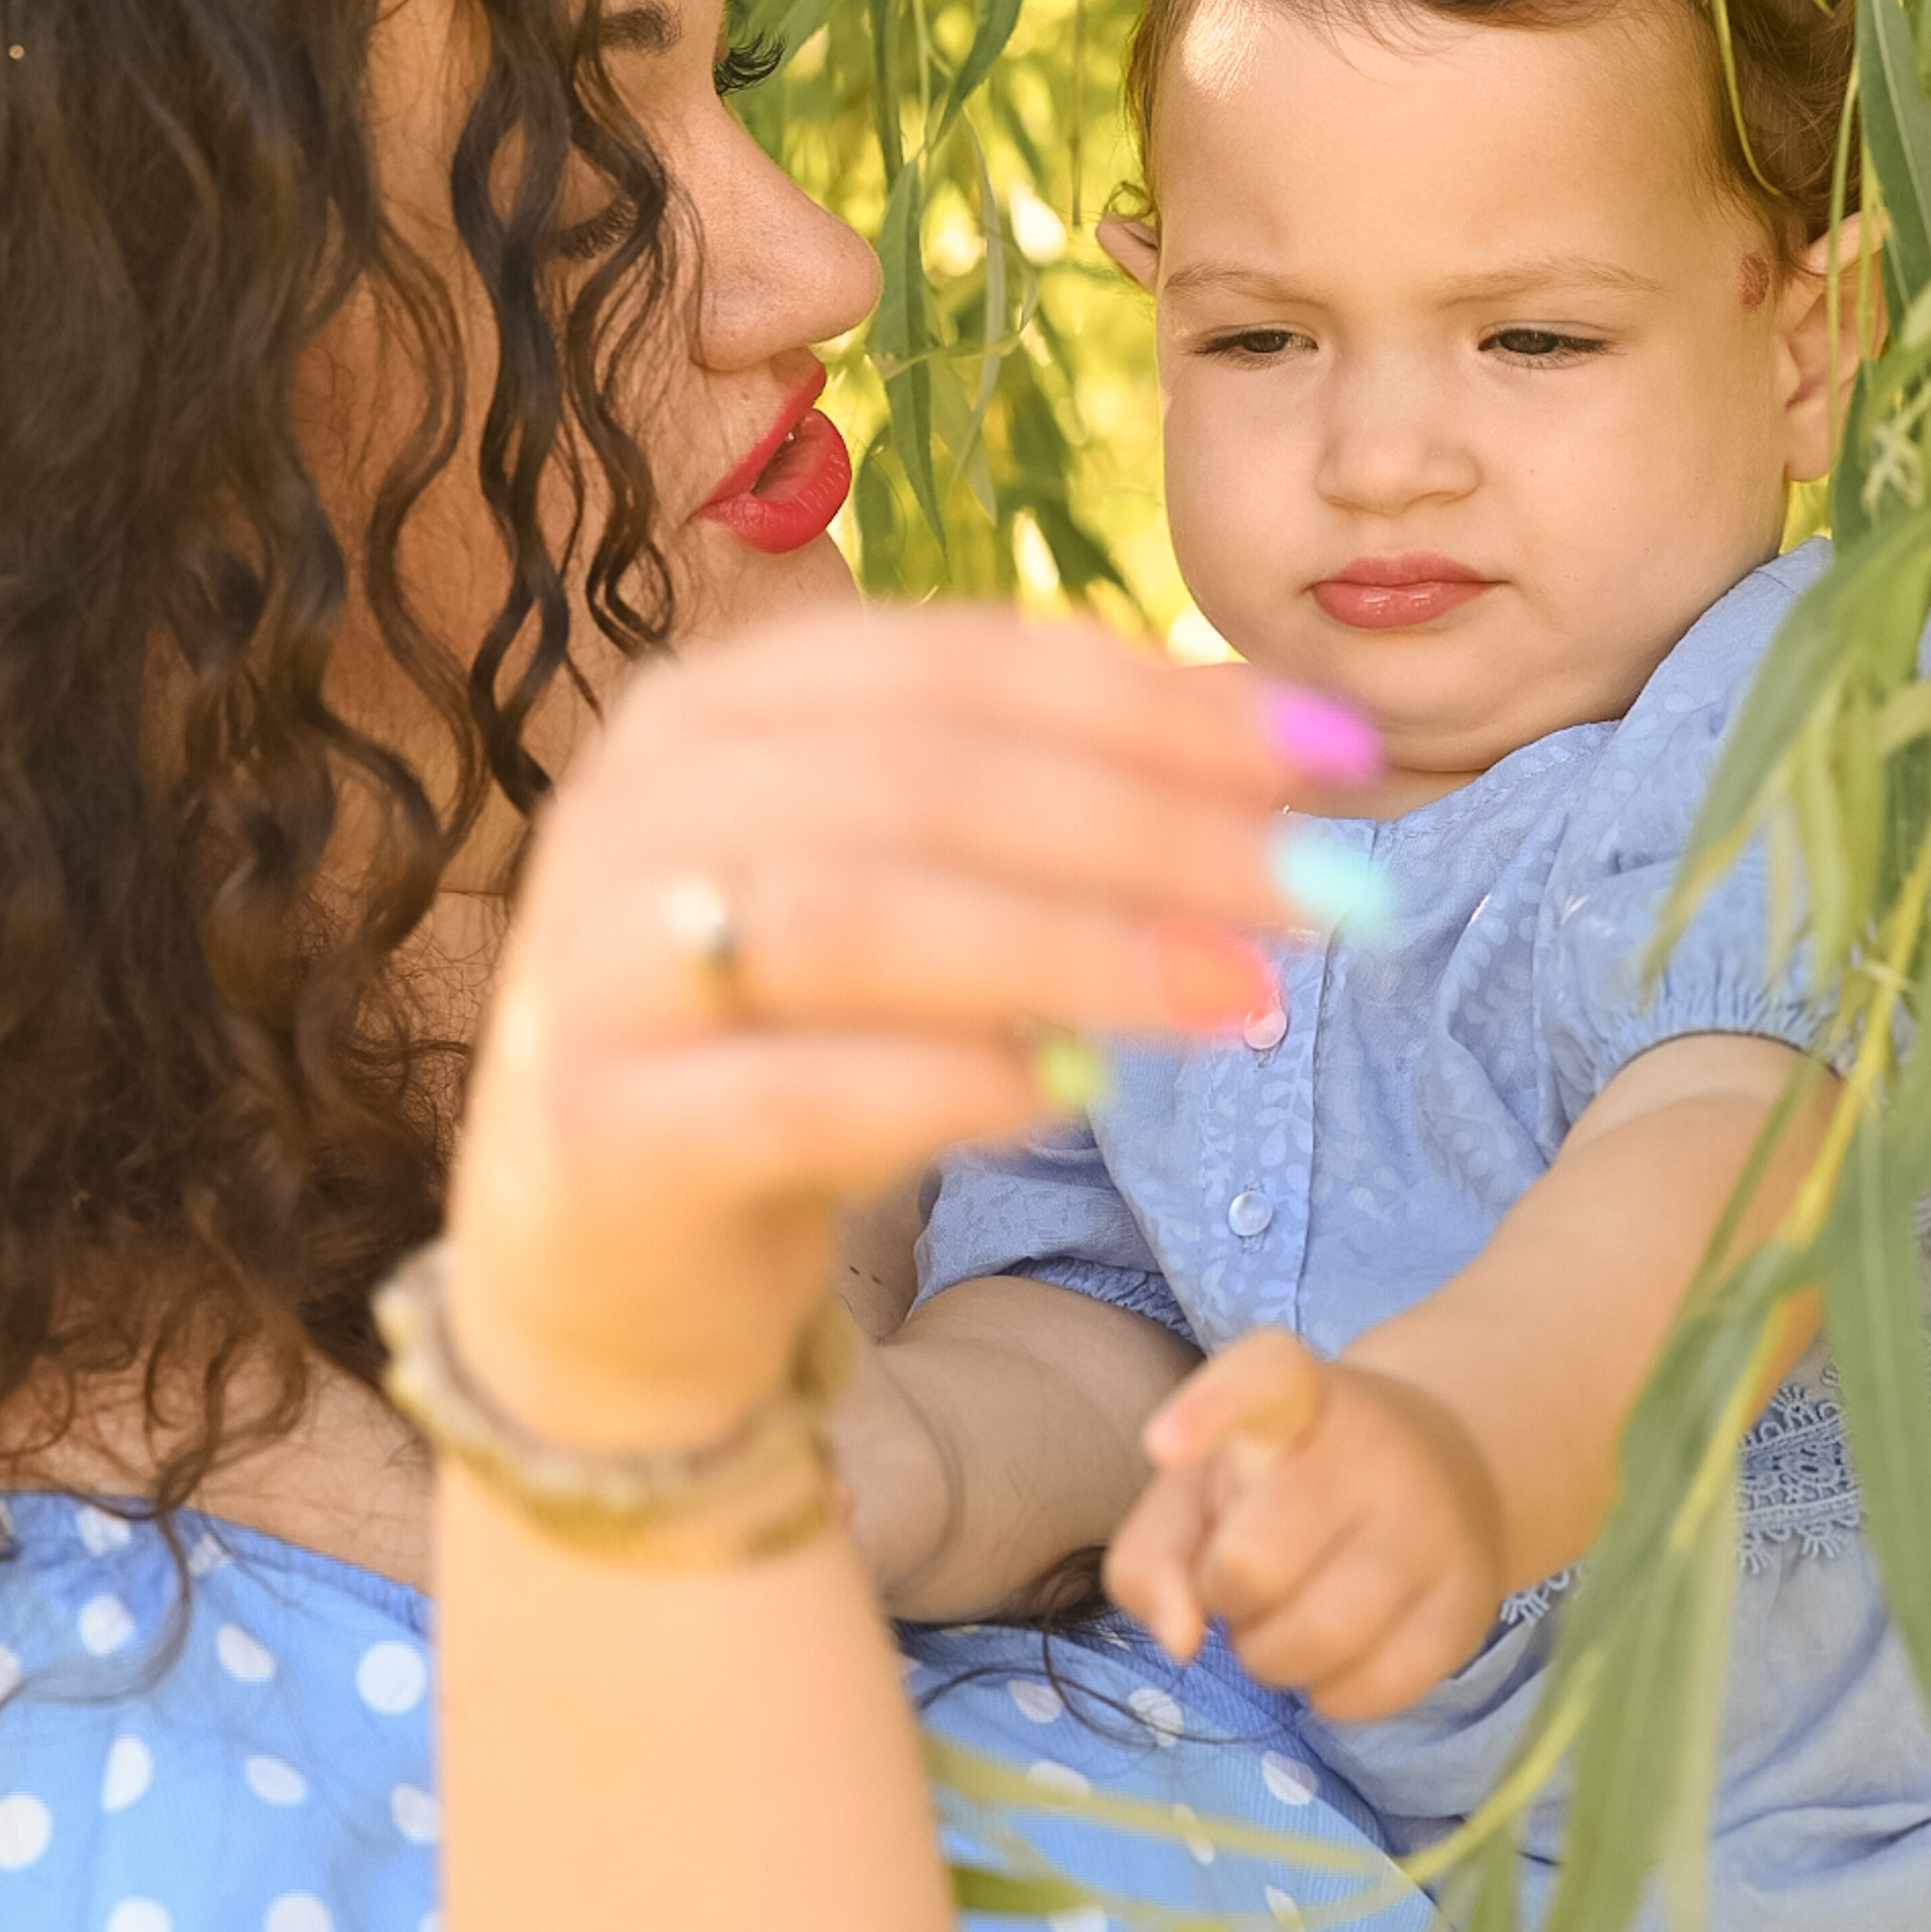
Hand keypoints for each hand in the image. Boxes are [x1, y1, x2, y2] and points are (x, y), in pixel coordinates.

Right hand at [445, 607, 1339, 1451]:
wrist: (601, 1268)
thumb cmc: (797, 1047)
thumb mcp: (916, 897)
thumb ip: (1056, 806)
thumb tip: (1298, 747)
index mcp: (713, 708)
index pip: (959, 662)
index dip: (1159, 700)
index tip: (1336, 755)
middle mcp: (633, 806)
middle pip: (924, 780)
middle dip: (1153, 830)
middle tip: (1327, 896)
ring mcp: (594, 966)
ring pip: (859, 920)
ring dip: (1076, 952)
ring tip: (1244, 999)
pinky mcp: (597, 1131)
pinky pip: (791, 1093)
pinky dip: (948, 1084)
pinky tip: (1077, 1091)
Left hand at [1105, 1328, 1507, 1719]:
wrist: (1441, 1468)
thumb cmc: (1287, 1481)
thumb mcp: (1201, 1484)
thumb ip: (1152, 1553)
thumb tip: (1181, 1640)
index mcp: (1295, 1393)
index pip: (1259, 1379)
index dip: (1206, 1410)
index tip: (1163, 1446)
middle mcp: (1374, 1443)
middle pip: (1254, 1563)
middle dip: (1226, 1594)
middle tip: (1243, 1577)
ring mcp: (1432, 1522)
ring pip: (1310, 1641)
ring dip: (1270, 1654)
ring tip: (1284, 1617)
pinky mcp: (1469, 1601)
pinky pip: (1366, 1691)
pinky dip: (1329, 1693)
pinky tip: (1336, 1652)